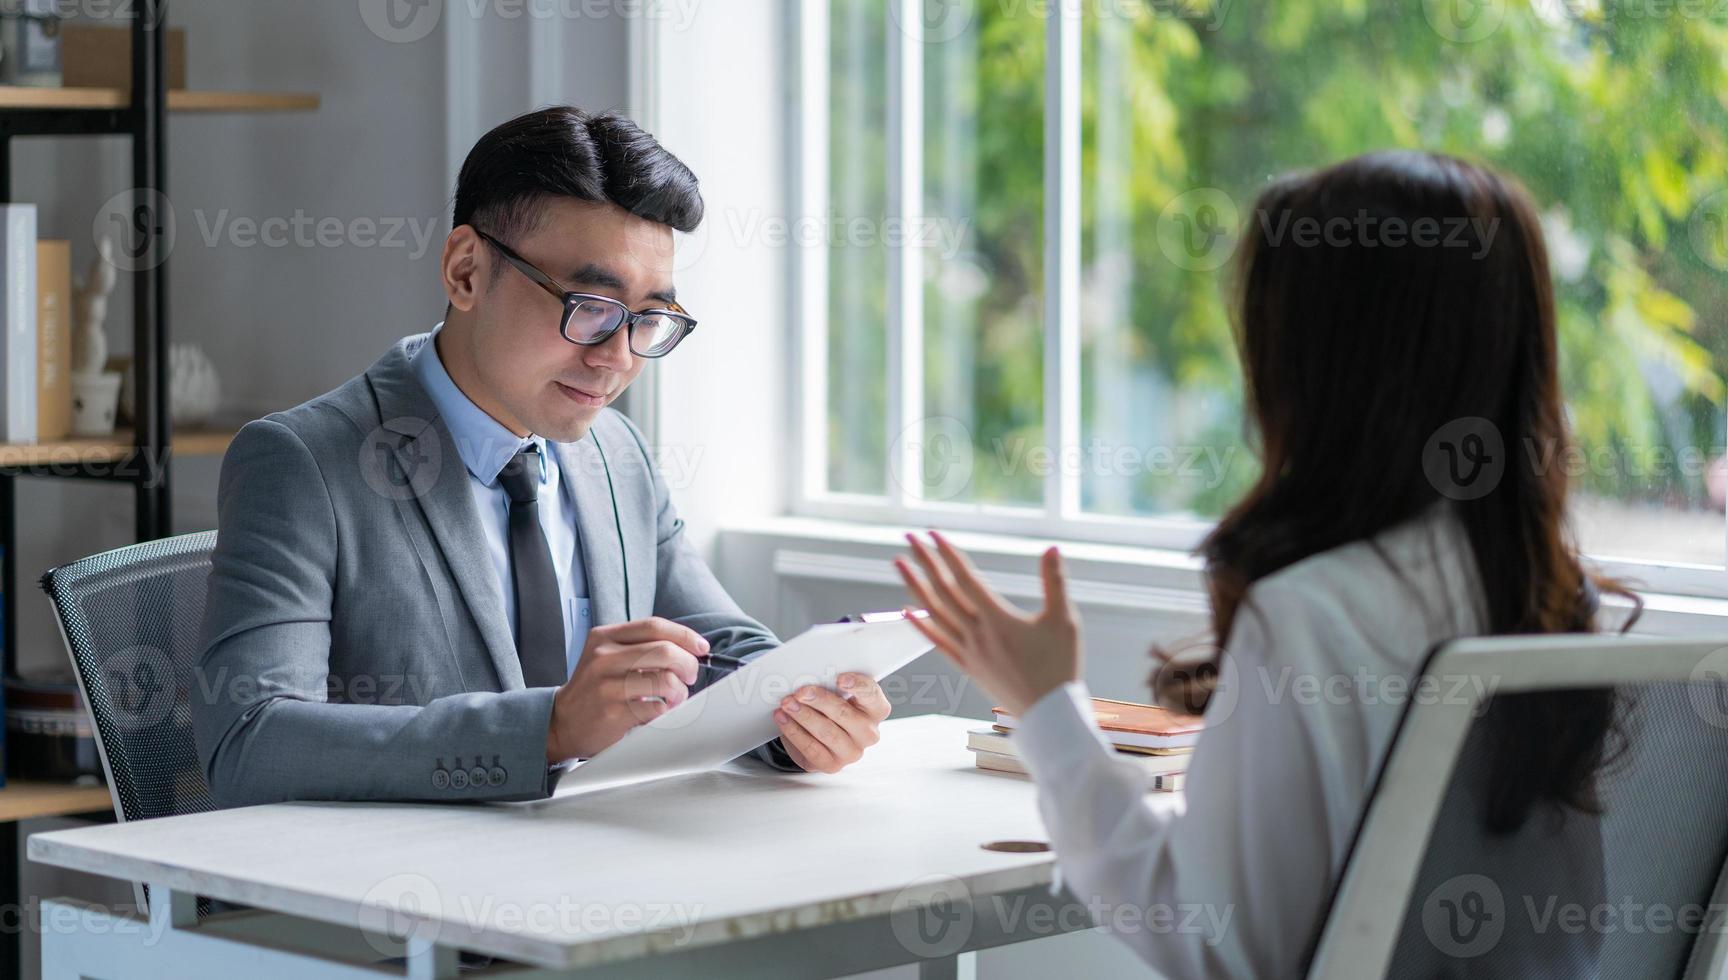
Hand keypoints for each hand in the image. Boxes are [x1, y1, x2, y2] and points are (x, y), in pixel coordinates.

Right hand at [546, 617, 708, 761]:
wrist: (562, 721)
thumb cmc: (594, 688)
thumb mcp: (608, 656)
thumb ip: (640, 647)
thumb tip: (688, 648)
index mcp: (604, 637)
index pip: (654, 626)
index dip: (685, 635)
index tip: (701, 648)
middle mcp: (603, 658)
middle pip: (665, 651)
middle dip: (688, 665)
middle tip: (690, 676)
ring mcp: (606, 685)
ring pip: (665, 680)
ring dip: (680, 691)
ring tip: (674, 697)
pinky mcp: (613, 712)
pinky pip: (656, 707)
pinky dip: (666, 710)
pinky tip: (659, 711)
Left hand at [773, 673, 891, 772]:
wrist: (820, 736)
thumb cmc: (830, 707)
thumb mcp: (835, 693)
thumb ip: (830, 684)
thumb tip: (809, 676)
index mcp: (876, 709)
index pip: (872, 695)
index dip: (857, 686)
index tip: (840, 678)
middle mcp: (868, 733)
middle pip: (845, 714)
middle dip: (820, 701)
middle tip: (800, 692)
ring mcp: (852, 752)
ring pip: (828, 733)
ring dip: (804, 716)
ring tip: (787, 704)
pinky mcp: (832, 765)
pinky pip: (812, 749)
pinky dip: (794, 732)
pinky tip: (783, 719)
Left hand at [894, 531, 1080, 715]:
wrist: (1049, 715)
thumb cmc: (1061, 667)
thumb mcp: (1065, 620)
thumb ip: (1055, 582)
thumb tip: (1053, 548)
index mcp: (998, 620)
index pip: (966, 579)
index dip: (948, 554)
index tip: (933, 534)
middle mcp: (977, 634)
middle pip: (944, 591)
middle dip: (925, 562)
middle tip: (909, 537)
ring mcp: (969, 652)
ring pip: (935, 613)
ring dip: (915, 586)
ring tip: (900, 564)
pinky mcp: (968, 667)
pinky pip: (938, 642)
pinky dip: (921, 625)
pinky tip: (906, 611)